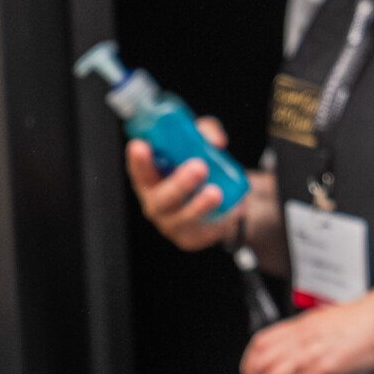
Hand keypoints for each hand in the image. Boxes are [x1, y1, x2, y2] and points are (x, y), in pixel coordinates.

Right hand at [126, 117, 240, 250]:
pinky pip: (206, 231)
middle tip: (198, 167)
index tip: (141, 146)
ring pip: (183, 218)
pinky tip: (234, 208)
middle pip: (161, 198)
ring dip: (199, 205)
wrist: (223, 202)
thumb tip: (217, 142)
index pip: (139, 170)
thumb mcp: (202, 145)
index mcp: (151, 180)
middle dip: (179, 183)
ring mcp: (173, 223)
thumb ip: (206, 134)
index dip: (139, 160)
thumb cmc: (201, 170)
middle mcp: (157, 203)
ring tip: (215, 192)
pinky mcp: (192, 238)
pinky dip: (222, 218)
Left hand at [242, 297, 373, 373]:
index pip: (260, 344)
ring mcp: (310, 353)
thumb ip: (315, 335)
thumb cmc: (371, 320)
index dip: (251, 365)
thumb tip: (309, 352)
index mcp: (301, 325)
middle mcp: (300, 338)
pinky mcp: (324, 369)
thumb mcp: (333, 322)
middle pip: (260, 367)